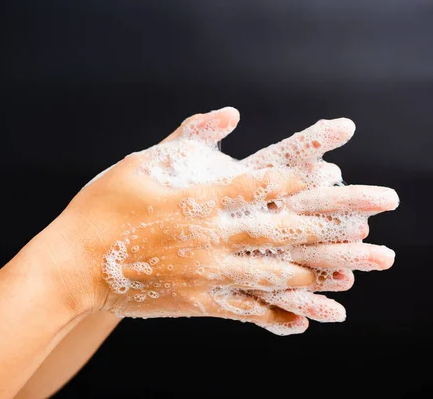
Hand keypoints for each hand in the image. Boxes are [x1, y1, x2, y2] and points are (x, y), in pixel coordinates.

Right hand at [40, 107, 397, 334]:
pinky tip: (304, 318)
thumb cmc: (104, 206)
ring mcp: (207, 273)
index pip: (260, 184)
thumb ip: (190, 137)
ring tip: (342, 275)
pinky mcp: (198, 302)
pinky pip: (247, 309)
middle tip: (358, 229)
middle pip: (279, 232)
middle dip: (322, 229)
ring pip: (271, 275)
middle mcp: (211, 236)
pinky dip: (278, 313)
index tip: (330, 176)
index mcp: (199, 199)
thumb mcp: (143, 161)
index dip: (298, 180)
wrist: (73, 265)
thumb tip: (231, 114)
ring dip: (312, 274)